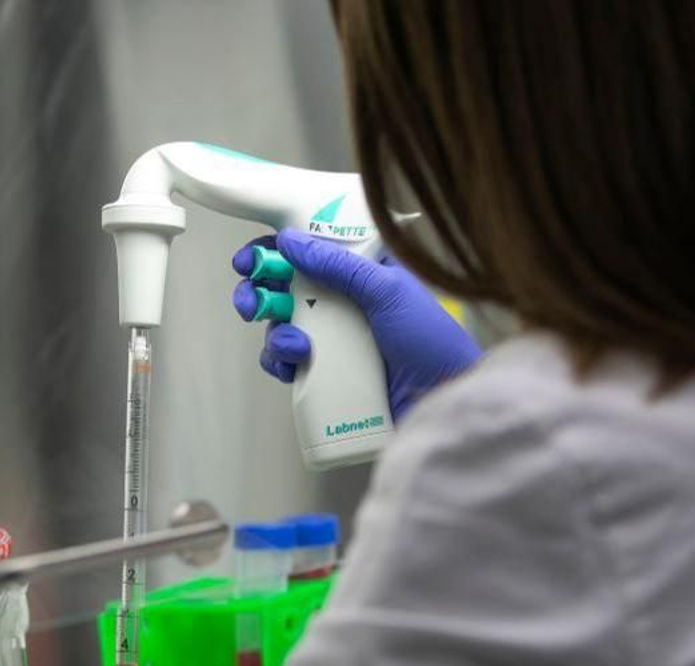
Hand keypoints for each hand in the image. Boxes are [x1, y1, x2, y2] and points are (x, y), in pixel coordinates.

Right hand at [230, 228, 482, 421]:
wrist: (444, 397)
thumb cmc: (431, 341)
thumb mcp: (388, 291)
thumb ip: (339, 265)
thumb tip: (290, 240)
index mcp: (359, 270)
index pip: (307, 250)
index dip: (273, 251)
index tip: (250, 259)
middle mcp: (342, 300)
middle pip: (283, 287)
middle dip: (259, 292)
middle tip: (251, 303)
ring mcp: (334, 336)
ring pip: (281, 325)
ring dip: (273, 332)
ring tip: (292, 345)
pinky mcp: (327, 371)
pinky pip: (288, 362)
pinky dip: (281, 362)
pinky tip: (295, 365)